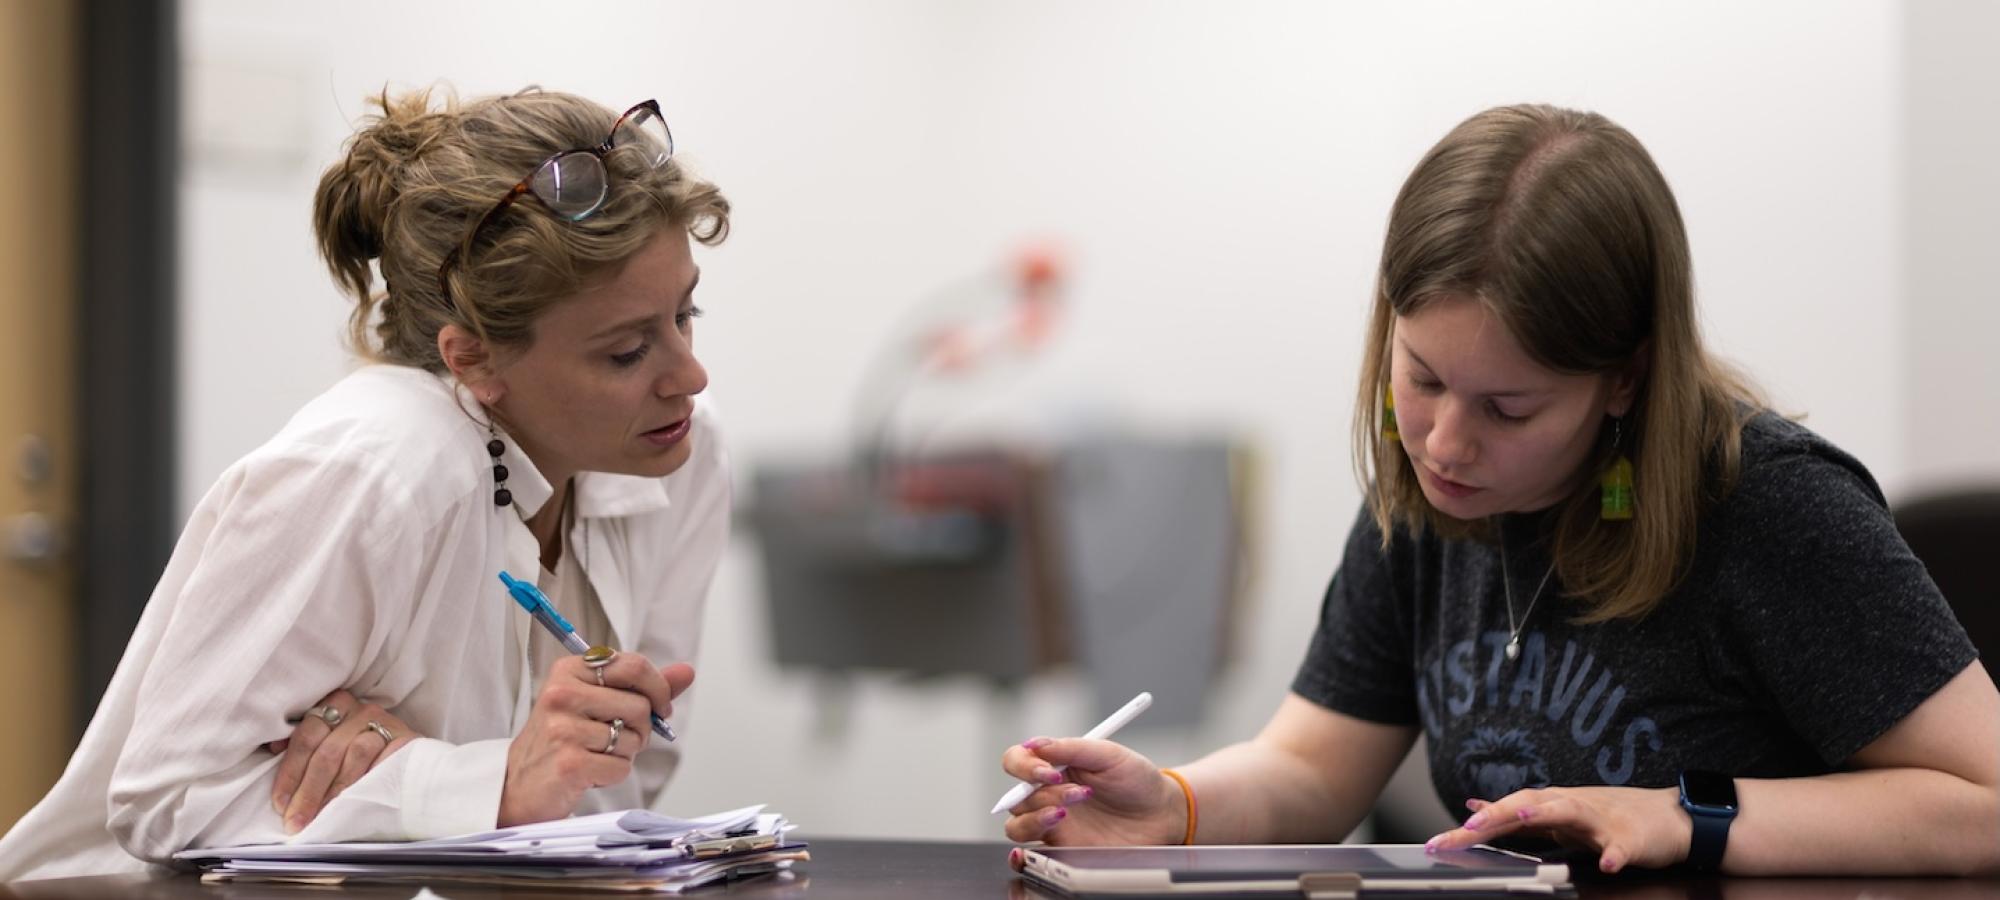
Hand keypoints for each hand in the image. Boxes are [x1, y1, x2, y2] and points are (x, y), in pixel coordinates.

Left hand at [267, 690, 415, 833]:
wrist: (415, 763)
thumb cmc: (363, 755)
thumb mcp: (333, 742)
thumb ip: (308, 745)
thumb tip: (272, 750)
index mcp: (336, 704)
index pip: (306, 738)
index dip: (290, 774)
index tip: (281, 804)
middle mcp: (361, 709)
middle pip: (328, 751)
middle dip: (309, 791)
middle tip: (297, 820)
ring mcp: (387, 723)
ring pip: (355, 755)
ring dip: (336, 791)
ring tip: (323, 816)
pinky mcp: (408, 740)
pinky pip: (384, 762)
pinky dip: (367, 782)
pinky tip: (354, 801)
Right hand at [497, 651, 694, 826]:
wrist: (517, 784)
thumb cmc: (562, 740)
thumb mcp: (596, 703)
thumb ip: (642, 687)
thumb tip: (686, 671)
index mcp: (569, 670)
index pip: (634, 666)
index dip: (658, 689)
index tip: (660, 707)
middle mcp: (562, 694)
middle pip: (640, 706)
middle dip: (642, 729)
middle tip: (620, 739)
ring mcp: (563, 729)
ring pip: (633, 739)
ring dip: (625, 754)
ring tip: (596, 754)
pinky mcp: (568, 763)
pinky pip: (621, 767)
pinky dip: (613, 774)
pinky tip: (589, 772)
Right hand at [998, 737, 1185, 845]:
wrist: (1162, 815)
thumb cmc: (1137, 780)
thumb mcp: (1109, 754)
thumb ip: (1072, 747)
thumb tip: (1035, 744)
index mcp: (1055, 766)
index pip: (1017, 761)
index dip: (1024, 765)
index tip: (1050, 771)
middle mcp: (1048, 794)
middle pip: (1015, 795)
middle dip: (1040, 793)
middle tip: (1078, 793)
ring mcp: (1053, 822)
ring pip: (1017, 824)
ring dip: (1037, 817)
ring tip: (1070, 811)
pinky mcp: (1063, 848)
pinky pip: (1030, 851)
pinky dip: (1031, 843)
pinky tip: (1056, 828)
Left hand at [1424, 785, 1691, 873]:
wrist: (1669, 817)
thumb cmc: (1609, 817)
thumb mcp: (1556, 814)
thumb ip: (1516, 814)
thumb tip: (1474, 807)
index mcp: (1550, 805)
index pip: (1504, 812)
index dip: (1472, 826)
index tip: (1439, 841)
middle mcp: (1570, 805)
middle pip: (1528, 804)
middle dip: (1497, 813)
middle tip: (1469, 824)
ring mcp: (1601, 819)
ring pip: (1570, 812)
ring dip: (1545, 813)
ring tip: (1522, 817)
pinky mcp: (1631, 838)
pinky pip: (1622, 848)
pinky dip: (1615, 855)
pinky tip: (1609, 865)